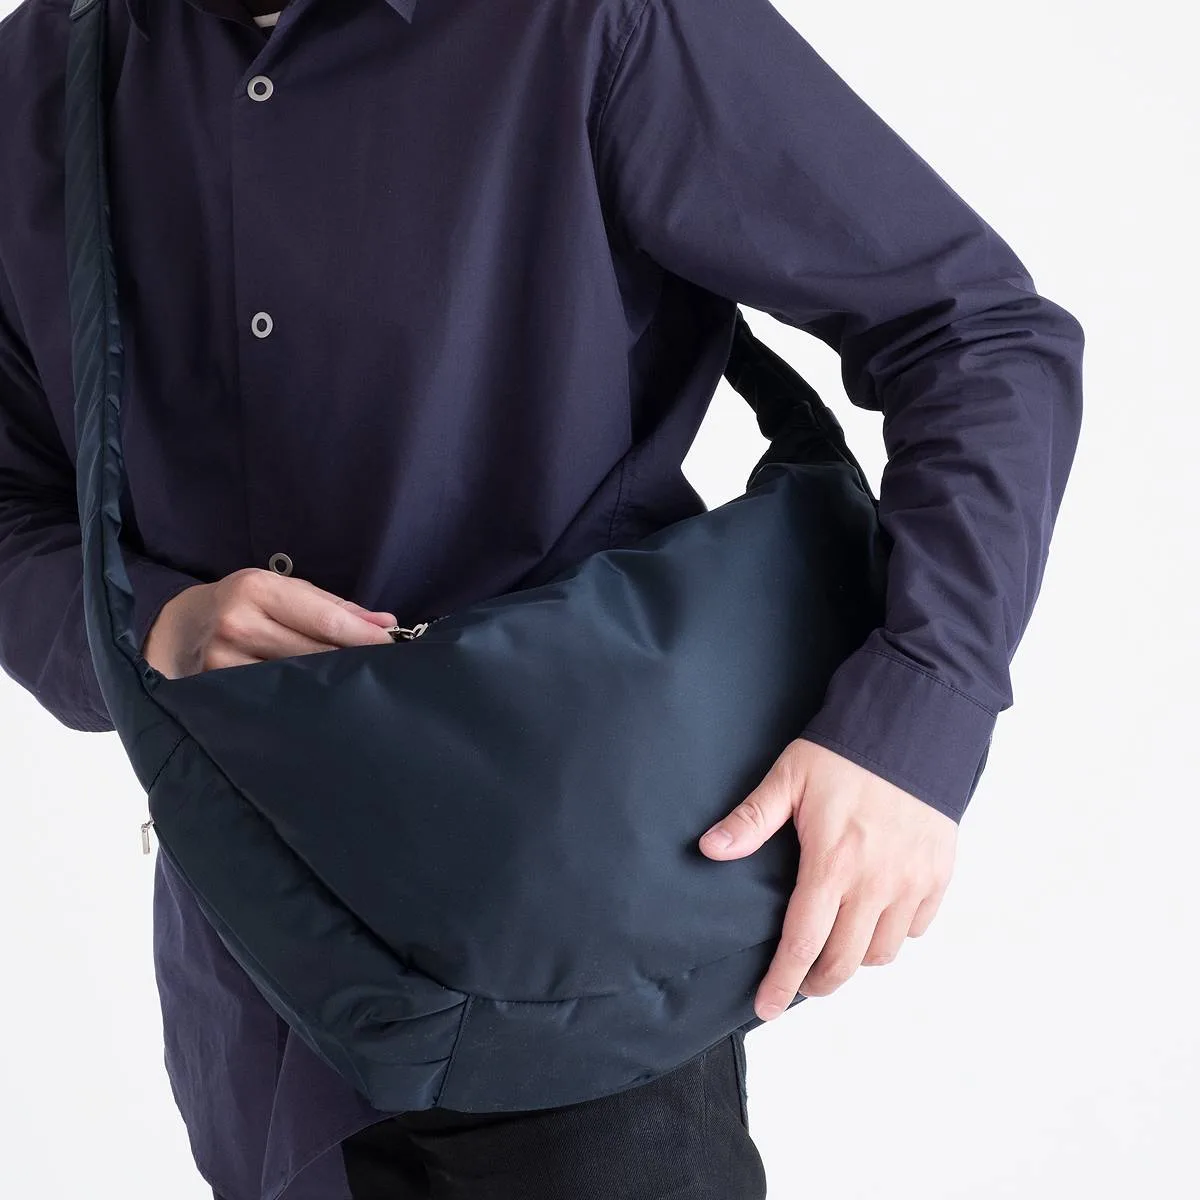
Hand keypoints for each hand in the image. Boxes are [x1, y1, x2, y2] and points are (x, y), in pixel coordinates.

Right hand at [142, 567, 398, 678]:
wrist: (177, 628)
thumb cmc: (244, 605)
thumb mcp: (285, 590)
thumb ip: (337, 607)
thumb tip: (386, 624)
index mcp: (257, 589)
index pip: (325, 619)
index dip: (364, 637)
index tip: (393, 648)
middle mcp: (237, 624)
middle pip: (314, 653)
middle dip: (351, 663)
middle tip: (383, 672)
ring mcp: (222, 662)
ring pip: (295, 682)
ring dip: (329, 687)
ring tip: (354, 691)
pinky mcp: (214, 691)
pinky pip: (270, 700)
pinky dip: (299, 702)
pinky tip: (318, 706)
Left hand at [699, 737, 957, 1020]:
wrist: (914, 727)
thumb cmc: (846, 752)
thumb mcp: (789, 777)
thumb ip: (751, 820)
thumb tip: (710, 848)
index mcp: (833, 863)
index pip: (803, 943)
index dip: (782, 981)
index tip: (765, 1006)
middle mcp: (876, 883)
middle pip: (844, 962)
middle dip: (817, 982)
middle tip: (799, 982)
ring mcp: (912, 883)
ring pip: (882, 952)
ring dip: (854, 959)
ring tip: (834, 947)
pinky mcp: (938, 875)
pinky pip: (915, 928)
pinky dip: (893, 935)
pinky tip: (873, 920)